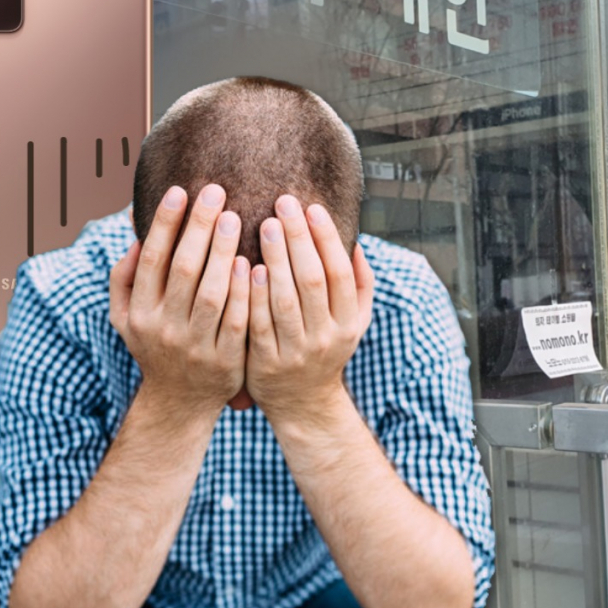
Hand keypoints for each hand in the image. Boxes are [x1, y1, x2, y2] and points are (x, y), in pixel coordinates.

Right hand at [109, 184, 251, 415]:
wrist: (179, 403)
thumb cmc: (155, 345)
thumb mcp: (126, 317)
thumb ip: (124, 277)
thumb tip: (134, 233)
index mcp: (139, 313)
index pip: (151, 260)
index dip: (164, 223)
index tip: (180, 190)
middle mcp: (164, 329)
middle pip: (183, 270)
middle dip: (199, 228)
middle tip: (217, 192)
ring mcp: (195, 347)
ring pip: (211, 294)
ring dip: (223, 253)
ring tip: (236, 217)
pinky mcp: (225, 361)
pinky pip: (237, 321)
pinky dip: (244, 291)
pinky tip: (253, 262)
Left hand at [246, 195, 374, 423]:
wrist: (303, 403)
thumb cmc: (327, 347)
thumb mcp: (354, 322)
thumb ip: (360, 284)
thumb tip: (356, 241)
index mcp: (348, 322)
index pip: (339, 272)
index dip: (327, 238)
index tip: (311, 207)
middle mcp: (326, 337)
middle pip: (312, 281)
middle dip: (298, 239)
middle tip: (283, 204)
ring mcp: (295, 352)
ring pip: (285, 300)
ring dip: (275, 259)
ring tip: (264, 224)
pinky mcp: (266, 363)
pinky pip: (258, 324)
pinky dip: (253, 294)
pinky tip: (247, 265)